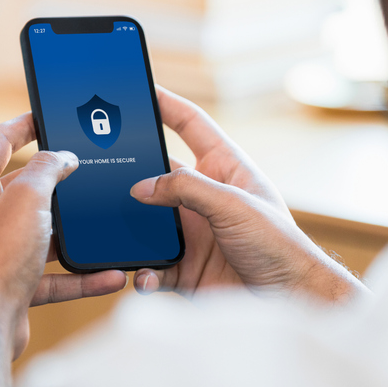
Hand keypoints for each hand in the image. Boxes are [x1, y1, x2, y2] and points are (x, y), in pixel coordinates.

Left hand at [0, 113, 126, 358]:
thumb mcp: (29, 197)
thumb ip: (48, 168)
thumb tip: (63, 157)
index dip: (23, 124)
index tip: (45, 115)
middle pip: (20, 187)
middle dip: (55, 182)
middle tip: (83, 170)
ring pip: (39, 232)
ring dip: (72, 235)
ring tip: (100, 227)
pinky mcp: (9, 280)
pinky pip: (50, 272)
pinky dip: (77, 274)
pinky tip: (108, 276)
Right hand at [130, 87, 366, 302]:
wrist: (287, 299)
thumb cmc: (278, 244)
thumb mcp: (234, 204)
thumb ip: (187, 188)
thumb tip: (141, 187)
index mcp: (224, 169)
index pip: (190, 125)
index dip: (166, 103)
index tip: (139, 87)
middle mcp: (203, 197)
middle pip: (157, 173)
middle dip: (130, 169)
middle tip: (99, 161)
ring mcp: (191, 232)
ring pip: (146, 221)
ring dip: (129, 225)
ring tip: (109, 226)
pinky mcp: (183, 267)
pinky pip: (151, 264)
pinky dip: (142, 270)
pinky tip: (143, 275)